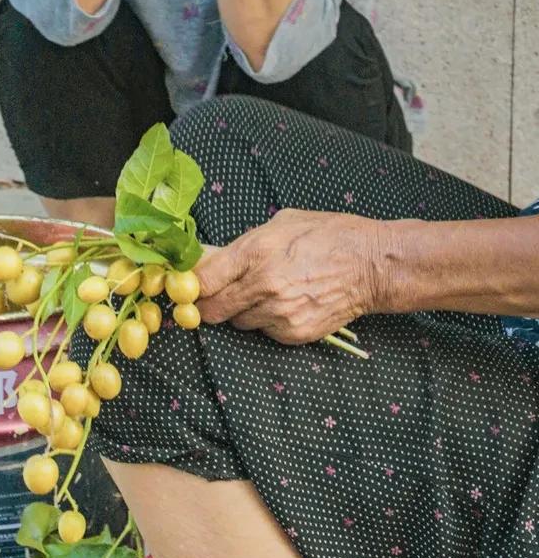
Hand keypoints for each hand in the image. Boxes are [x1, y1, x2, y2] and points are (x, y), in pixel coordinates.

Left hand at [194, 209, 384, 343]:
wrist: (371, 265)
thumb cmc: (328, 236)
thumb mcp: (281, 224)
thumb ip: (242, 245)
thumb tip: (209, 259)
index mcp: (255, 252)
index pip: (203, 281)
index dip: (190, 287)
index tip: (187, 288)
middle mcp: (263, 286)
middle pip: (212, 310)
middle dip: (210, 305)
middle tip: (217, 297)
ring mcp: (278, 313)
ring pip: (238, 322)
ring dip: (243, 312)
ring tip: (267, 293)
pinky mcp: (292, 333)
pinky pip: (264, 332)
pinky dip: (268, 322)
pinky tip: (288, 303)